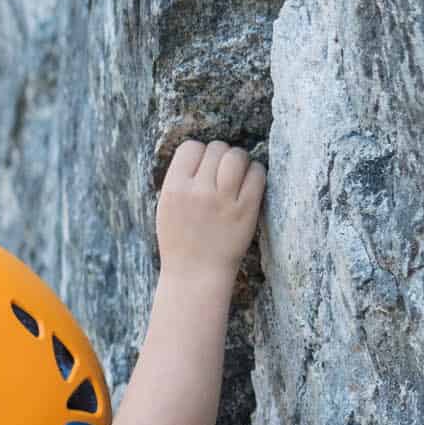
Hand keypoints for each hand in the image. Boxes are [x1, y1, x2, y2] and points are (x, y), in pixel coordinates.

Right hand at [155, 140, 264, 278]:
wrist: (194, 277)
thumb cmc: (180, 243)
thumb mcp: (166, 208)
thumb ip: (180, 180)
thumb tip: (202, 153)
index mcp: (174, 188)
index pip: (191, 147)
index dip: (200, 154)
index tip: (204, 169)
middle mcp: (198, 191)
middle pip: (216, 148)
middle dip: (221, 157)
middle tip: (223, 175)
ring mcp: (222, 201)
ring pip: (237, 156)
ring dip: (240, 160)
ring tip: (238, 176)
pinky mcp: (245, 211)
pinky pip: (257, 174)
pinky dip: (256, 173)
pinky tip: (251, 184)